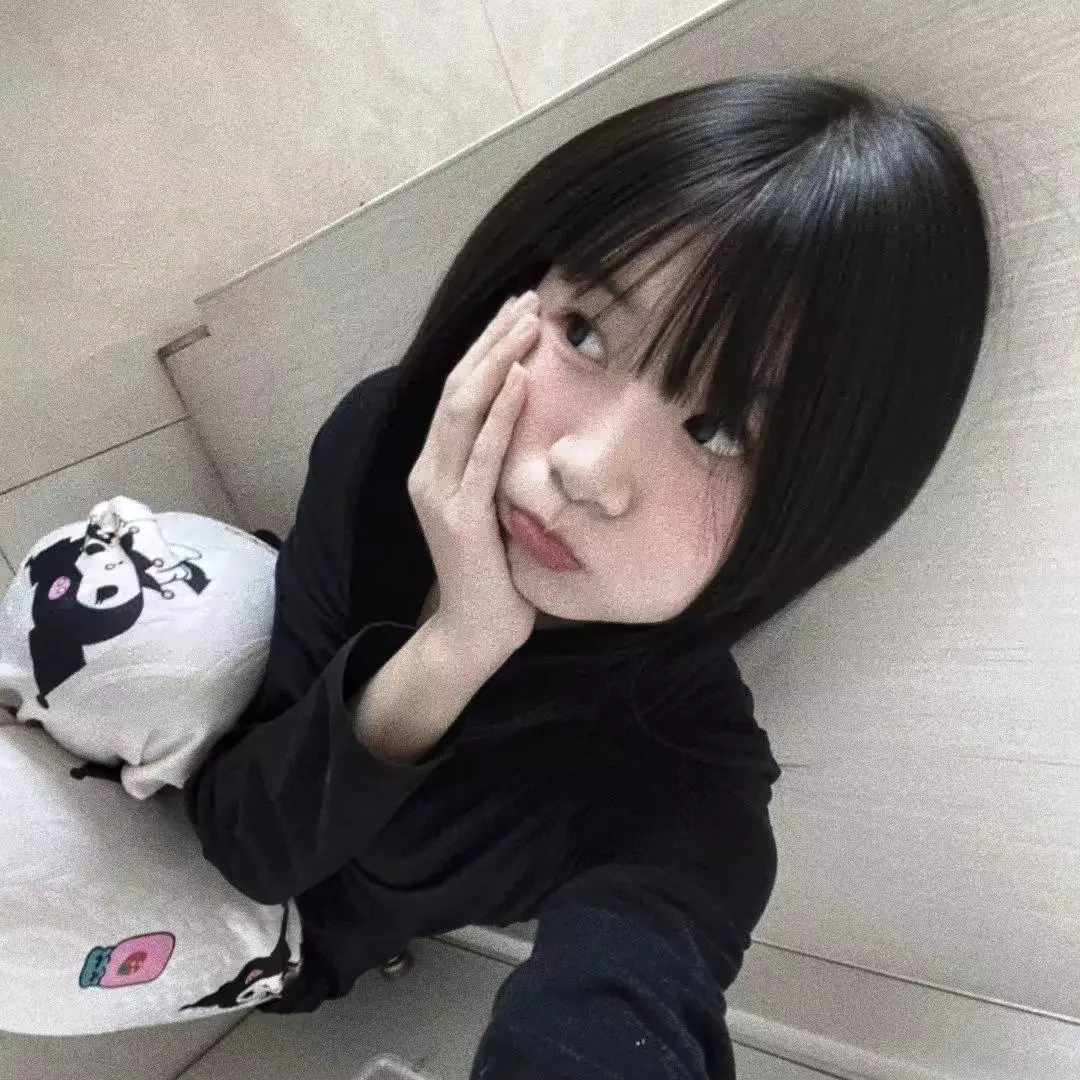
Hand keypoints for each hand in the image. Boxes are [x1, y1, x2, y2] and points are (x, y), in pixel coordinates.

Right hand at [407, 291, 541, 656]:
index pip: (457, 393)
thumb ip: (498, 466)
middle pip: (456, 388)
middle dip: (492, 339)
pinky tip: (521, 380)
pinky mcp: (459, 517)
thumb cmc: (495, 570)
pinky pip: (482, 455)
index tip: (515, 312)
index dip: (484, 348)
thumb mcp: (495, 506)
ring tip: (528, 323)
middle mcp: (428, 471)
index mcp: (435, 466)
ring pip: (463, 410)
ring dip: (497, 361)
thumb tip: (533, 421)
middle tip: (528, 300)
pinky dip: (501, 414)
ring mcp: (439, 492)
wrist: (474, 631)